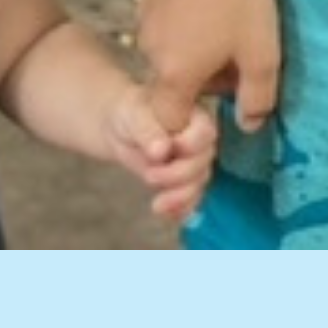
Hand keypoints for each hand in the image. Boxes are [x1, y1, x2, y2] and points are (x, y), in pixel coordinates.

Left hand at [105, 80, 218, 223]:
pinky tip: (165, 213)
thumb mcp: (135, 116)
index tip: (169, 149)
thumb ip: (148, 130)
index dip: (191, 145)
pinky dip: (180, 209)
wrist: (122, 131)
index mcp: (194, 116)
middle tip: (149, 176)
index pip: (205, 132)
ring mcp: (196, 164)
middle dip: (177, 175)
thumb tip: (161, 151)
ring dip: (178, 197)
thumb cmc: (131, 114)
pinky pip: (191, 201)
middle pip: (202, 163)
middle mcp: (201, 142)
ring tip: (156, 204)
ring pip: (198, 185)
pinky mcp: (187, 184)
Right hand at [133, 0, 281, 132]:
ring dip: (191, 45)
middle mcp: (150, 50)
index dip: (193, 119)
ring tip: (223, 18)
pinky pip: (163, 18)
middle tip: (236, 52)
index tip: (222, 96)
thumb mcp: (264, 58)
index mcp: (175, 75)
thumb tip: (248, 124)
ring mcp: (143, 17)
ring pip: (168, 48)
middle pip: (172, 82)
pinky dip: (182, 16)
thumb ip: (257, 101)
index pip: (170, 120)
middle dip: (202, 77)